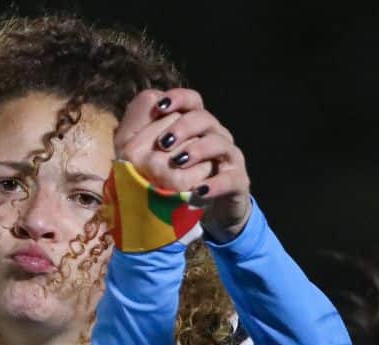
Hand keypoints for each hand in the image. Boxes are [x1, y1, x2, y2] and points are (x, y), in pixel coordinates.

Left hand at [115, 88, 250, 239]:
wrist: (200, 213)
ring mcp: (228, 157)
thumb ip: (141, 130)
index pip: (192, 100)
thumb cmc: (171, 181)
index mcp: (195, 124)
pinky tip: (198, 190)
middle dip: (183, 127)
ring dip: (198, 150)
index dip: (178, 98)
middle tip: (163, 142)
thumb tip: (146, 106)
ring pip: (220, 143)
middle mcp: (214, 135)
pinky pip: (231, 178)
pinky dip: (215, 184)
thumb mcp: (149, 156)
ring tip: (178, 162)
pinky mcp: (237, 181)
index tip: (161, 106)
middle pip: (204, 118)